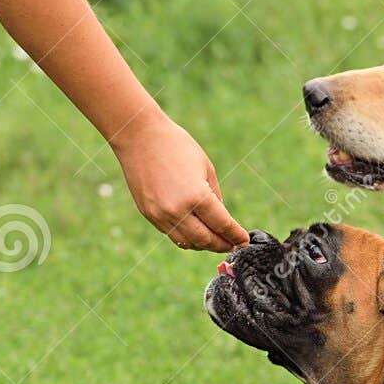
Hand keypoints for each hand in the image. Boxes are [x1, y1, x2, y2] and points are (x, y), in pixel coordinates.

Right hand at [114, 116, 245, 250]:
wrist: (139, 137)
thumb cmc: (177, 146)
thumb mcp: (206, 168)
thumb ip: (215, 197)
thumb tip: (221, 221)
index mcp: (197, 196)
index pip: (222, 225)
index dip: (236, 235)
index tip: (244, 241)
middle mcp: (178, 211)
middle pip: (206, 240)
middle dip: (222, 245)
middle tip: (232, 246)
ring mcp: (161, 215)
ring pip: (188, 243)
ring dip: (204, 246)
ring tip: (215, 242)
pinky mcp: (149, 215)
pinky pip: (172, 234)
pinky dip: (187, 239)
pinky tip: (196, 234)